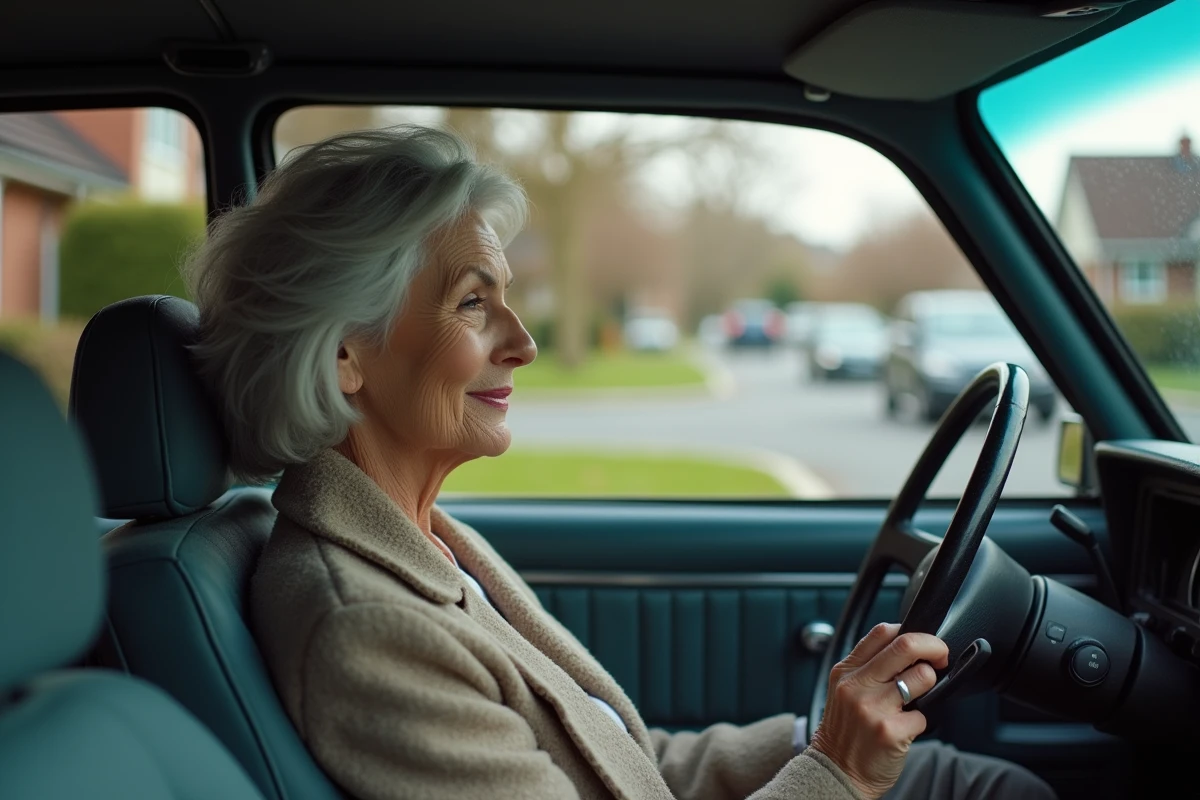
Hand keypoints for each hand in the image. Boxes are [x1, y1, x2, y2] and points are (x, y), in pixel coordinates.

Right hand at [809, 623, 949, 798]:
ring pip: (922, 676)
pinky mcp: (890, 731)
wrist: (836, 772)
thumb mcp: (844, 691)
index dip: (910, 631)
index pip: (882, 632)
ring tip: (916, 699)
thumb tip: (909, 649)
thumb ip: (868, 669)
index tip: (922, 644)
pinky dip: (920, 722)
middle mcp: (857, 685)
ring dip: (929, 686)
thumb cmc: (847, 732)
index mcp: (845, 671)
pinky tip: (905, 730)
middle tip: (941, 657)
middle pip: (906, 645)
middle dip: (934, 647)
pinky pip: (923, 716)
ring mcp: (873, 708)